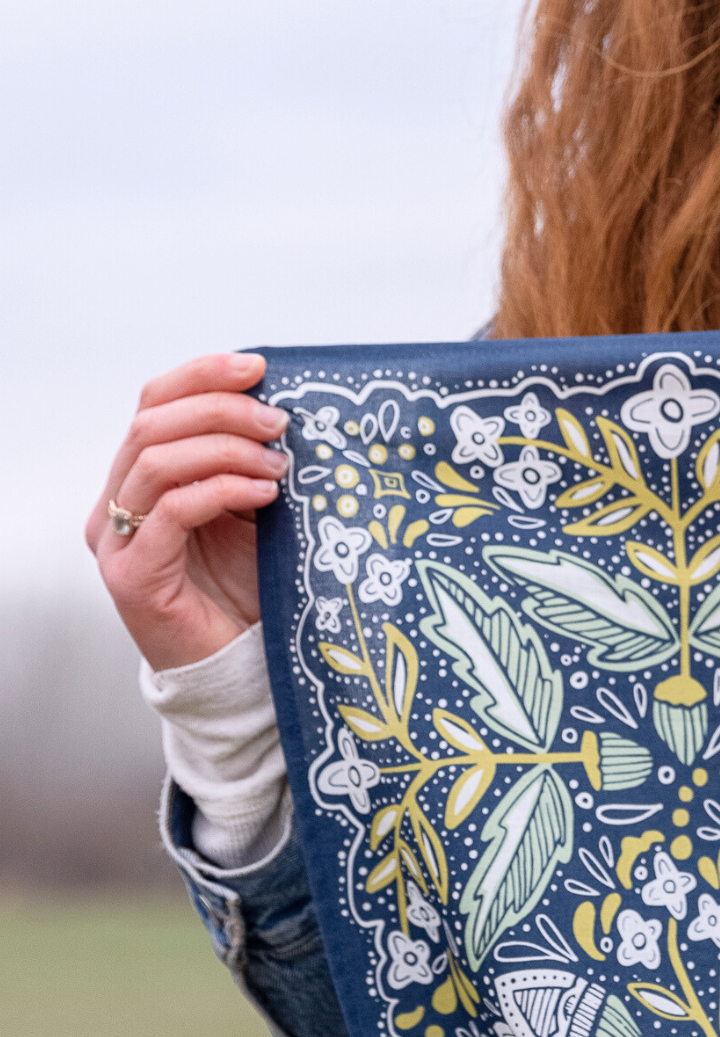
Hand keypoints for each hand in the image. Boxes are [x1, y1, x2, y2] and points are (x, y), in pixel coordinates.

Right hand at [87, 352, 288, 671]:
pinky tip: (264, 492)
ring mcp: (119, 540)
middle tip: (276, 417)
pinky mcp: (133, 575)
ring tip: (277, 460)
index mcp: (141, 482)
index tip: (256, 365)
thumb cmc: (247, 597)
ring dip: (224, 447)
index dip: (201, 376)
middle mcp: (118, 505)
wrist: (240, 671)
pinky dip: (219, 490)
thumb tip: (285, 413)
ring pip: (155, 459)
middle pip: (150, 423)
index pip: (155, 405)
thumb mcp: (254, 518)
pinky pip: (170, 510)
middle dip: (219, 408)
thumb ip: (250, 468)